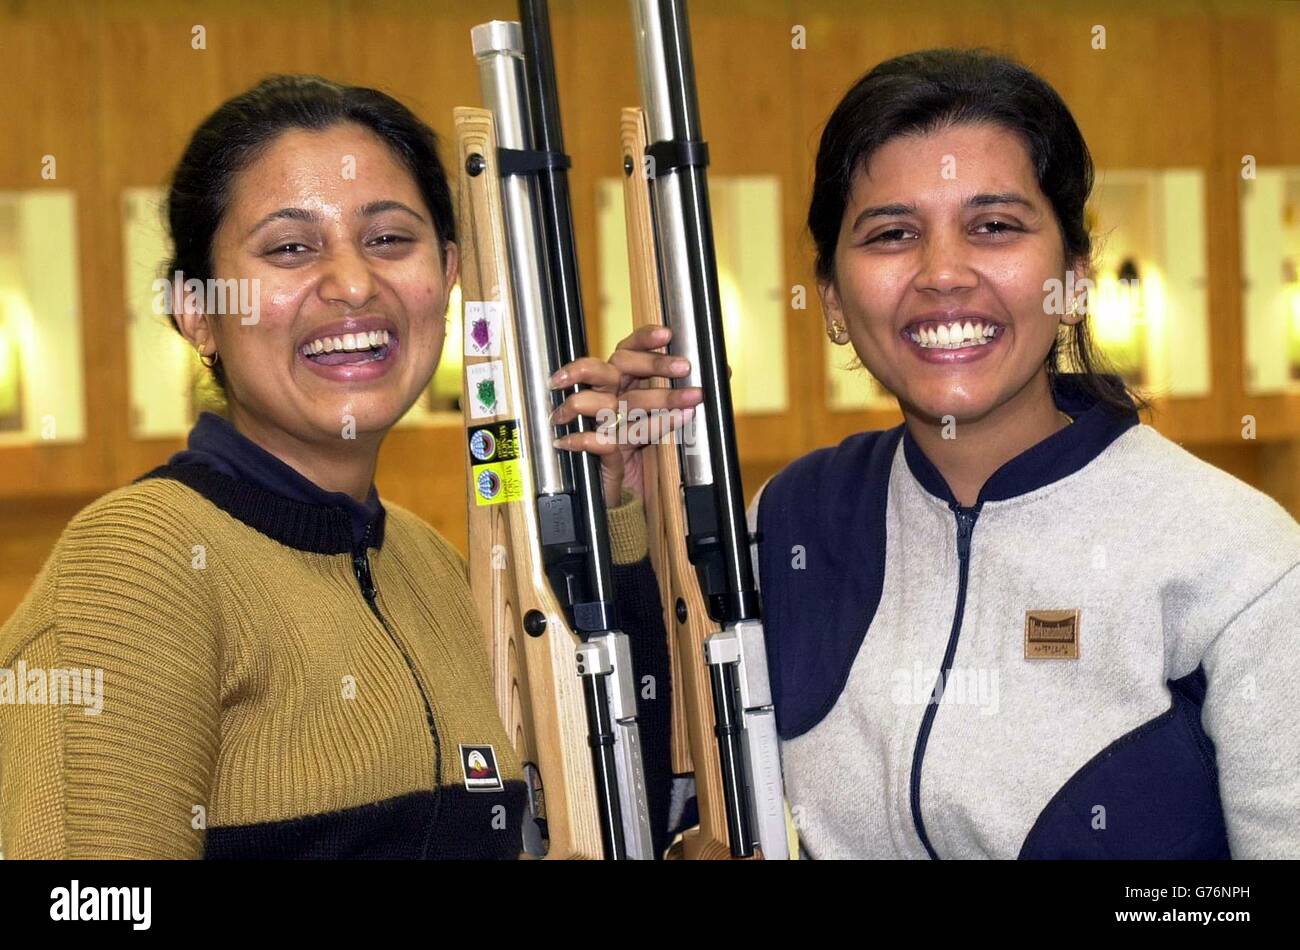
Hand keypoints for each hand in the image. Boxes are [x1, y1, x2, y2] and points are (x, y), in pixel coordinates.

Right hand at [550, 325, 703, 505]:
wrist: (627, 497)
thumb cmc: (646, 454)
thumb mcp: (669, 420)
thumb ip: (688, 394)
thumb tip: (724, 370)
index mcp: (622, 384)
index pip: (627, 350)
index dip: (644, 339)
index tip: (667, 334)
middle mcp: (608, 396)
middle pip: (621, 365)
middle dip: (654, 363)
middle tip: (685, 367)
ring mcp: (601, 422)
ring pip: (622, 399)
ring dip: (657, 399)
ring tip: (689, 405)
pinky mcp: (600, 450)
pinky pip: (610, 438)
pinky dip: (641, 432)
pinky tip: (673, 425)